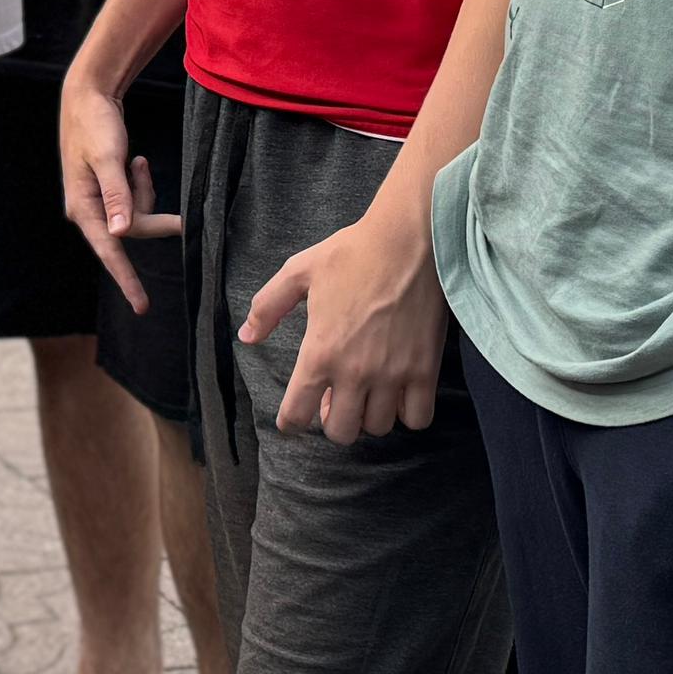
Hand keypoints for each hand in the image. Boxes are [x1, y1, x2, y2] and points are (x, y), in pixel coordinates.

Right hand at [58, 70, 176, 310]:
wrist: (87, 93)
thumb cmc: (94, 124)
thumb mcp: (108, 158)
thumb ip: (117, 196)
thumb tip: (121, 233)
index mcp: (82, 206)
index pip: (110, 251)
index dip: (127, 279)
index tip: (143, 305)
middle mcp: (88, 207)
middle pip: (130, 229)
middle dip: (155, 220)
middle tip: (185, 221)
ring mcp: (97, 197)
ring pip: (133, 212)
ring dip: (143, 191)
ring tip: (136, 159)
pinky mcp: (107, 186)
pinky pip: (131, 197)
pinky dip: (138, 181)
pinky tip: (134, 158)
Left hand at [239, 198, 446, 440]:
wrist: (409, 240)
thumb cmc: (352, 252)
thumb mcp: (299, 271)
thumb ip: (268, 307)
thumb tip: (247, 337)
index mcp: (320, 351)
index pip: (296, 413)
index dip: (291, 421)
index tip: (294, 418)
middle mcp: (355, 371)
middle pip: (340, 432)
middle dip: (332, 422)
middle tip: (335, 400)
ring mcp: (393, 374)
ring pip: (378, 428)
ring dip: (369, 417)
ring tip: (367, 395)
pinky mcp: (425, 370)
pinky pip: (418, 418)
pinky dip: (407, 413)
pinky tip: (399, 394)